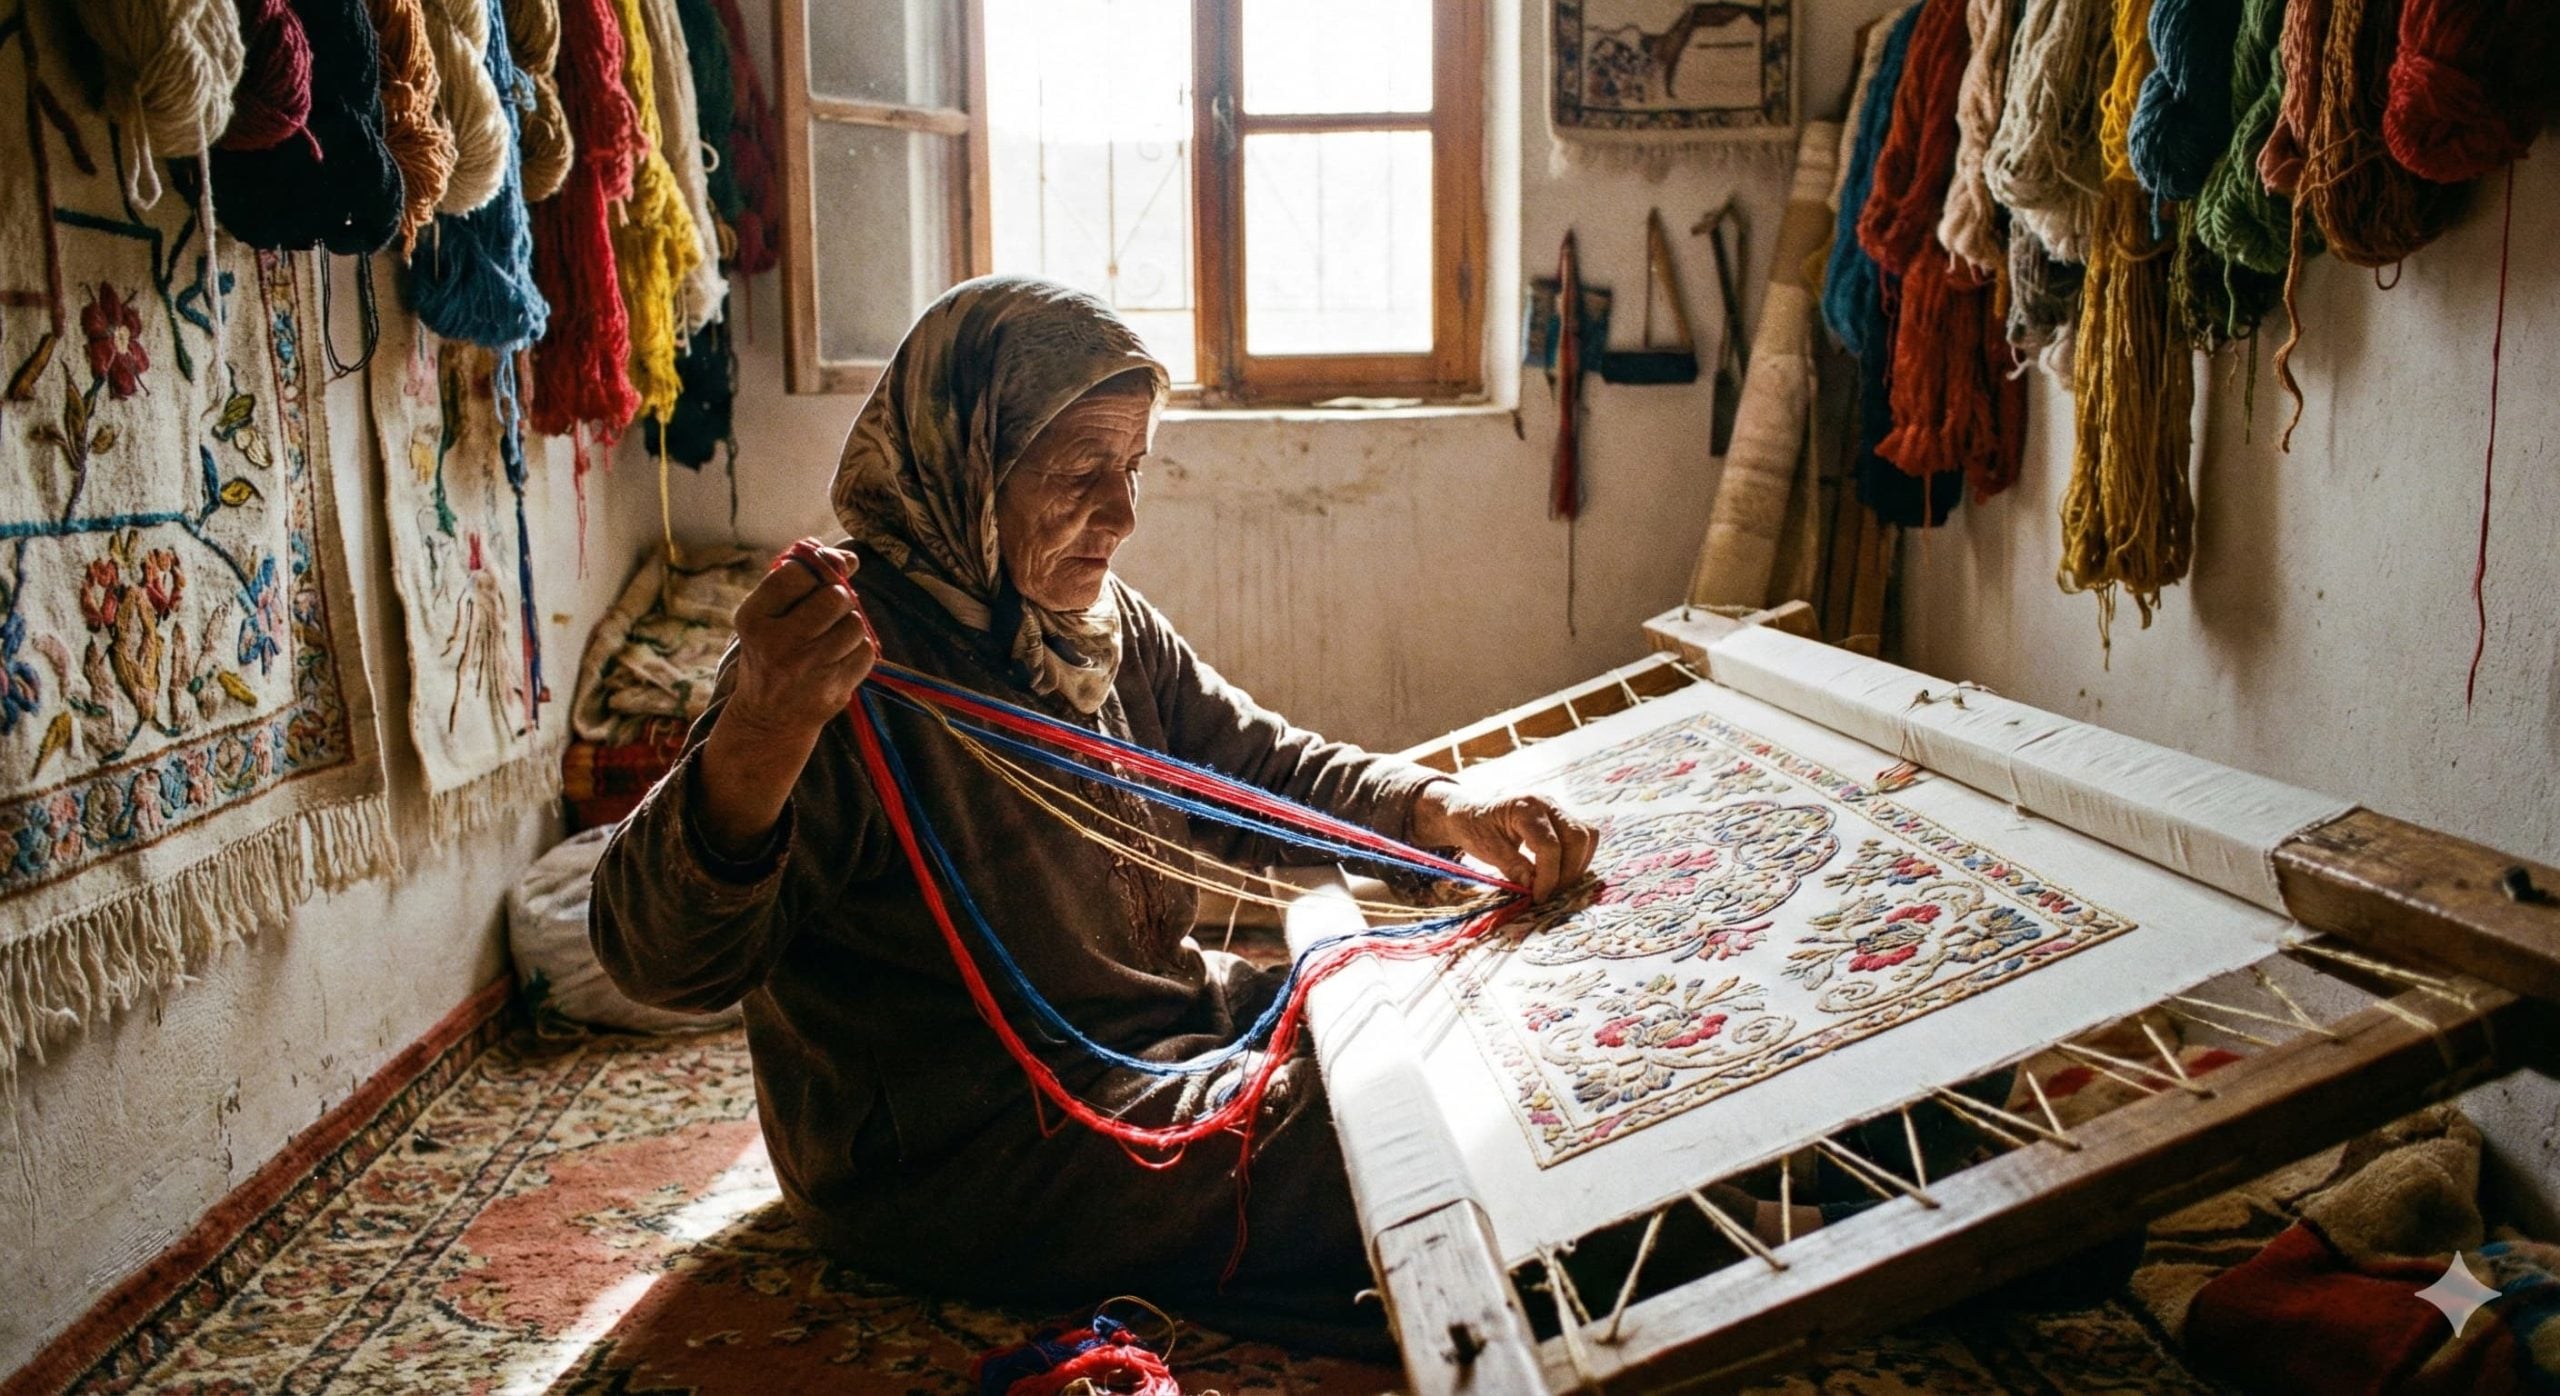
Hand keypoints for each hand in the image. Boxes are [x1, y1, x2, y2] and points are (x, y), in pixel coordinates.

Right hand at [722, 544, 875, 743]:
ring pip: (854, 623)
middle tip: (829, 609)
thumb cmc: (771, 654)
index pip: (797, 573)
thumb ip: (797, 582)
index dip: (818, 567)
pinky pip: (865, 650)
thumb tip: (848, 558)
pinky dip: (857, 649)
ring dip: (849, 624)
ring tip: (831, 636)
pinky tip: (837, 657)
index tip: (821, 575)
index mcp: (753, 619)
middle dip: (839, 596)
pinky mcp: (833, 689)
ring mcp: (807, 669)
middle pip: (835, 597)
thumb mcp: (764, 618)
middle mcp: (778, 644)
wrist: (768, 720)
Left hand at [1409, 782, 1598, 901]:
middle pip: (1577, 838)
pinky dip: (1578, 858)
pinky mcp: (1562, 818)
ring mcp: (1557, 809)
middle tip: (1548, 892)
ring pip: (1587, 836)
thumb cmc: (1474, 827)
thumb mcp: (1485, 847)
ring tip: (1555, 884)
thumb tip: (1534, 884)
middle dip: (1568, 872)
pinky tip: (1560, 873)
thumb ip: (1511, 865)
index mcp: (1525, 807)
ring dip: (1577, 866)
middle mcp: (1546, 803)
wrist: (1471, 812)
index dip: (1549, 876)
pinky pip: (1584, 837)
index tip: (1538, 896)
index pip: (1550, 845)